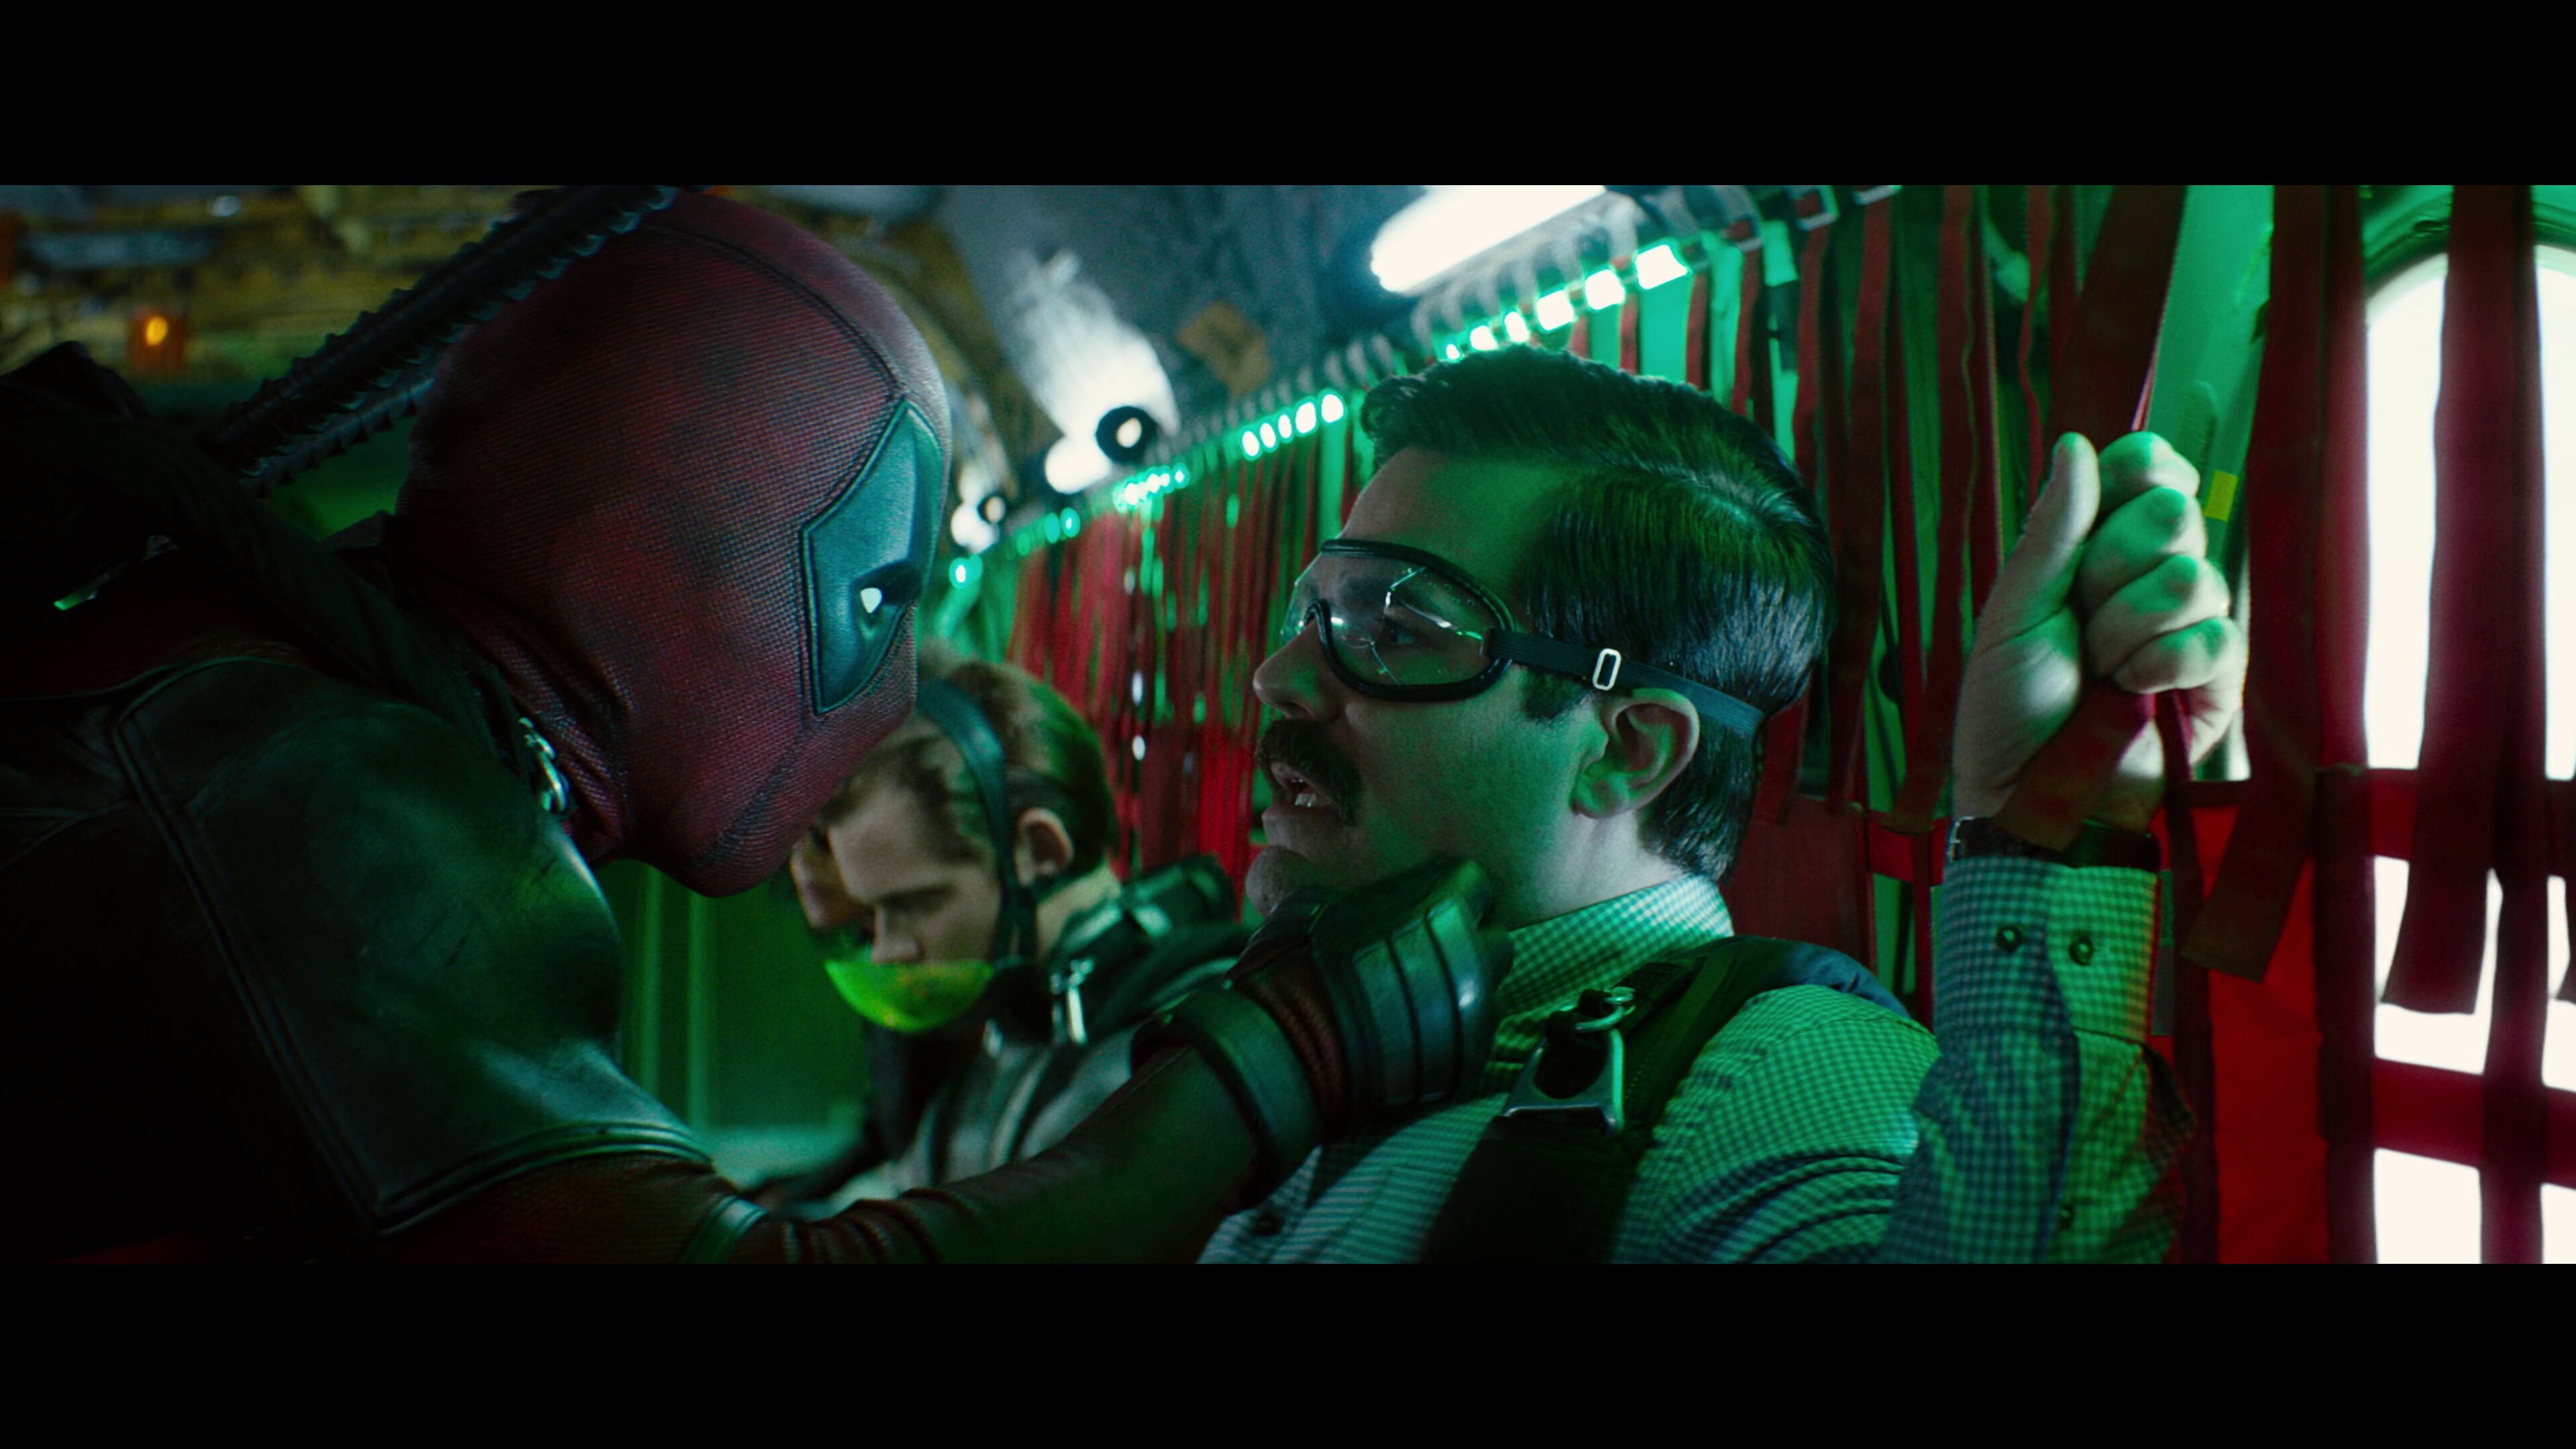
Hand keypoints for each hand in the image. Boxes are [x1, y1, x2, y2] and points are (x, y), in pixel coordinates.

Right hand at [1135, 855, 1512, 1200]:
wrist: (1287, 1048)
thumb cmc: (1296, 967)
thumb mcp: (1318, 903)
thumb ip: (1362, 894)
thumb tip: (1353, 892)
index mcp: (1441, 902)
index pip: (1475, 882)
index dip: (1449, 894)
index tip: (1427, 907)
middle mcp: (1471, 951)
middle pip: (1491, 936)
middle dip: (1465, 942)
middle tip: (1424, 956)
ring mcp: (1475, 1008)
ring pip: (1487, 989)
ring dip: (1459, 990)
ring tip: (1414, 1001)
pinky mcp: (1468, 1057)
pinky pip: (1474, 1036)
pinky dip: (1451, 1034)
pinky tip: (1414, 1036)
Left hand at [1951, 433, 2246, 833]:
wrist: (2031, 794)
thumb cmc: (2009, 706)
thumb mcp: (2016, 611)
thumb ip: (2052, 530)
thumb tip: (2077, 442)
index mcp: (2093, 545)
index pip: (2148, 466)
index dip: (2138, 474)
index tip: (2106, 510)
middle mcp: (2145, 573)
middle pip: (2175, 512)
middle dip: (2112, 569)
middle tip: (2079, 621)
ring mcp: (2186, 622)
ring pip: (2193, 577)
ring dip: (2127, 631)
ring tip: (2099, 672)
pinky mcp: (2216, 677)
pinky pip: (2216, 638)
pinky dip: (2163, 668)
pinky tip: (2134, 694)